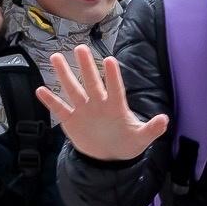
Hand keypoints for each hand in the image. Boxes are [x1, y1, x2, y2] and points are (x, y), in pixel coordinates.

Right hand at [37, 46, 168, 161]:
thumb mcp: (141, 138)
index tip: (109, 60)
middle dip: (86, 66)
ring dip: (64, 74)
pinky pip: (60, 109)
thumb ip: (152, 129)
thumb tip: (165, 120)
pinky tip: (41, 90)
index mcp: (116, 106)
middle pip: (91, 82)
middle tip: (81, 48)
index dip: (112, 76)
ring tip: (55, 57)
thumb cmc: (127, 143)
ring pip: (73, 89)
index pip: (114, 88)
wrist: (109, 158)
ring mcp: (83, 110)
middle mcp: (98, 104)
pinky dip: (50, 101)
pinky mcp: (71, 121)